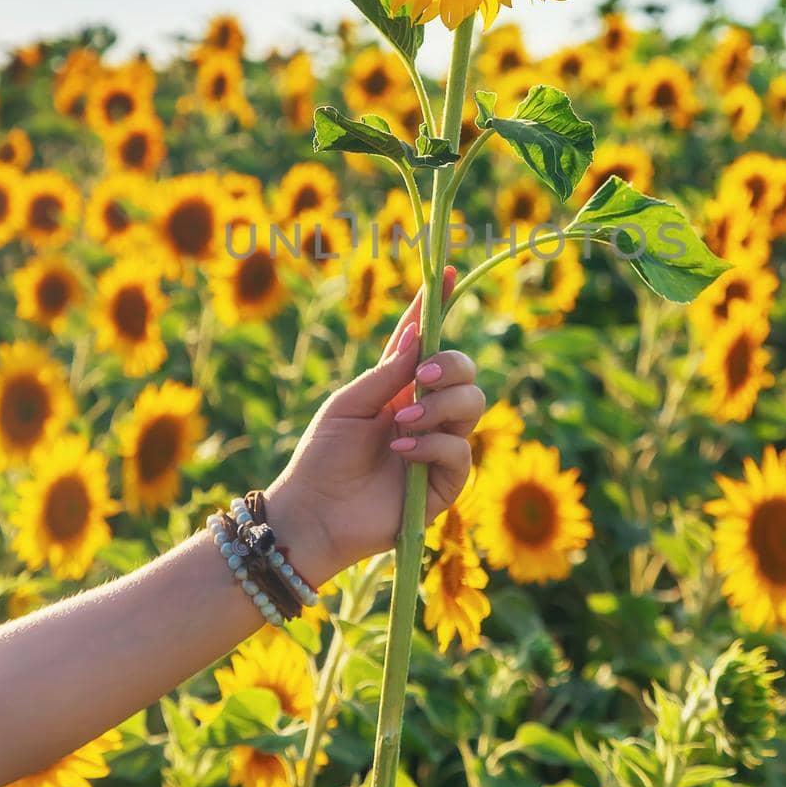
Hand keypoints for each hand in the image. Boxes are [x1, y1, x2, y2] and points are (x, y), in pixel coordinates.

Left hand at [265, 269, 484, 586]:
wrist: (312, 514)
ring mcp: (437, 447)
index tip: (447, 272)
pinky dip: (434, 443)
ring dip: (441, 405)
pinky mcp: (443, 484)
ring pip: (473, 405)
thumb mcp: (348, 403)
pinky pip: (461, 452)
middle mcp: (425, 413)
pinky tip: (403, 449)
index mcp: (398, 388)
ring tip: (402, 421)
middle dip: (450, 364)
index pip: (425, 343)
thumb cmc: (320, 458)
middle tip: (420, 376)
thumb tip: (418, 338)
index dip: (437, 308)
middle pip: (463, 371)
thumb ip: (387, 373)